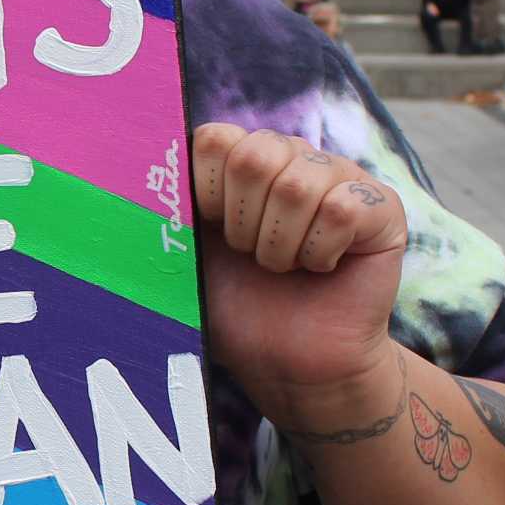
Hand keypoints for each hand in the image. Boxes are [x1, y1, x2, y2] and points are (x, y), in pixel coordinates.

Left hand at [189, 125, 405, 414]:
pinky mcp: (382, 207)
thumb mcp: (190, 254)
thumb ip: (167, 206)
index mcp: (244, 159)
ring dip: (280, 245)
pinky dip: (321, 252)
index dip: (207, 193)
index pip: (214, 138)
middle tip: (253, 257)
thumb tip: (122, 167)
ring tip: (286, 267)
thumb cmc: (238, 310)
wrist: (290, 365)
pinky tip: (322, 269)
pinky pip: (343, 209)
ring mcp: (341, 177)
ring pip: (299, 184)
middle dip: (244, 222)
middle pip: (255, 154)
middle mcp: (294, 156)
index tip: (214, 234)